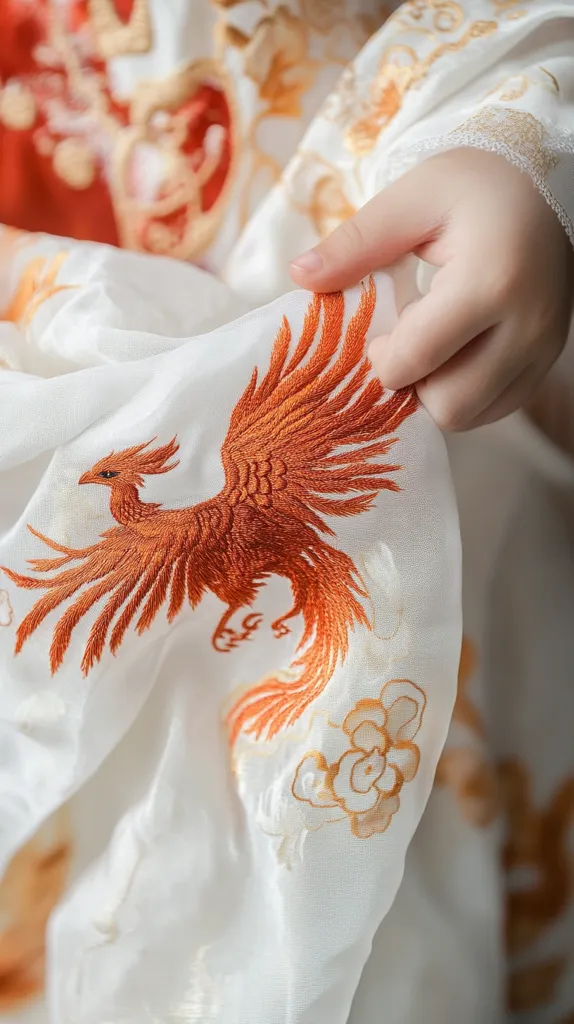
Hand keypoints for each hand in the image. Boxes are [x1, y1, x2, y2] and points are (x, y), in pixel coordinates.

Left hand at [290, 149, 572, 430]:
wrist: (537, 186)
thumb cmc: (468, 187)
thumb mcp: (409, 200)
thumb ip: (355, 244)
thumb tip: (299, 276)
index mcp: (490, 279)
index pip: (419, 358)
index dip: (381, 360)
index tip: (376, 336)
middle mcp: (527, 323)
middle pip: (449, 405)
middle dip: (409, 386)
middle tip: (401, 346)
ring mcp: (543, 348)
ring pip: (472, 416)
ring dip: (435, 394)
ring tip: (429, 349)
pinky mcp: (546, 362)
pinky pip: (494, 409)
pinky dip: (464, 396)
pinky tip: (452, 357)